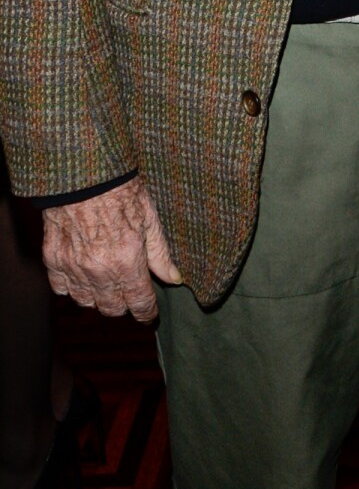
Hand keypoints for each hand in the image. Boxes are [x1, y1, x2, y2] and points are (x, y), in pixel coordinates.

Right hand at [42, 176, 181, 321]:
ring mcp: (73, 267)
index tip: (149, 315)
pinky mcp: (53, 259)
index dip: (146, 312)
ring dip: (98, 298)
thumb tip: (175, 278)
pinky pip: (61, 289)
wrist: (84, 173)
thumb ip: (160, 254)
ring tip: (107, 284)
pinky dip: (72, 287)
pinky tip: (82, 276)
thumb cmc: (121, 191)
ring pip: (86, 302)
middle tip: (129, 293)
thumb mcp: (150, 218)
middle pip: (112, 308)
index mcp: (127, 261)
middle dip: (124, 305)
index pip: (139, 302)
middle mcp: (99, 270)